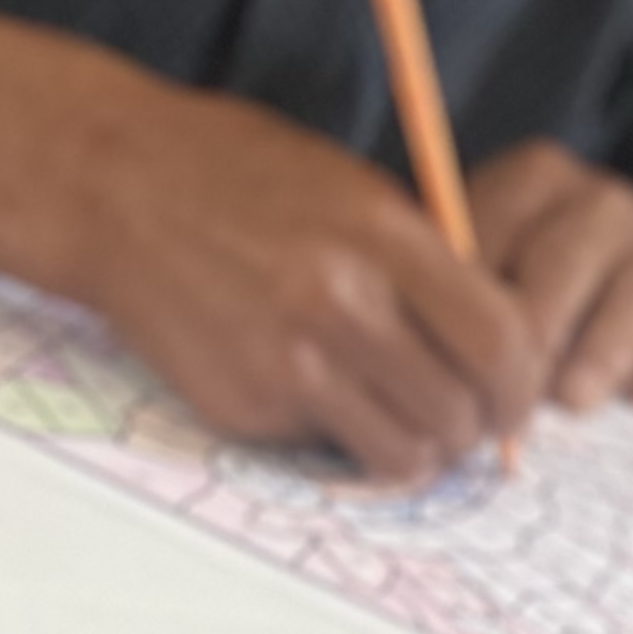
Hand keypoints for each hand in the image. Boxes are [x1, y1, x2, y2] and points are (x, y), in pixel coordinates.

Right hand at [73, 77, 539, 482]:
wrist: (110, 183)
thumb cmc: (239, 179)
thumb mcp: (348, 189)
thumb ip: (424, 264)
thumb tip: (505, 347)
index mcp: (381, 235)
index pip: (501, 342)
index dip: (522, 386)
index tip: (514, 397)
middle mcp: (342, 300)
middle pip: (461, 412)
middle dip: (472, 428)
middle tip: (459, 417)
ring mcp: (292, 360)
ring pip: (408, 454)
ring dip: (416, 448)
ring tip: (398, 415)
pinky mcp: (250, 404)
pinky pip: (334, 453)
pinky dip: (346, 442)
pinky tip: (323, 399)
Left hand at [467, 144, 632, 414]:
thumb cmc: (567, 257)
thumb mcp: (511, 236)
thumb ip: (468, 274)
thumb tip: (435, 353)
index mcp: (536, 178)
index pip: (485, 242)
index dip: (465, 318)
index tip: (456, 368)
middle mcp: (602, 202)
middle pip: (549, 282)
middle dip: (524, 354)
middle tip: (507, 404)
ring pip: (616, 322)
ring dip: (589, 373)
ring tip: (571, 401)